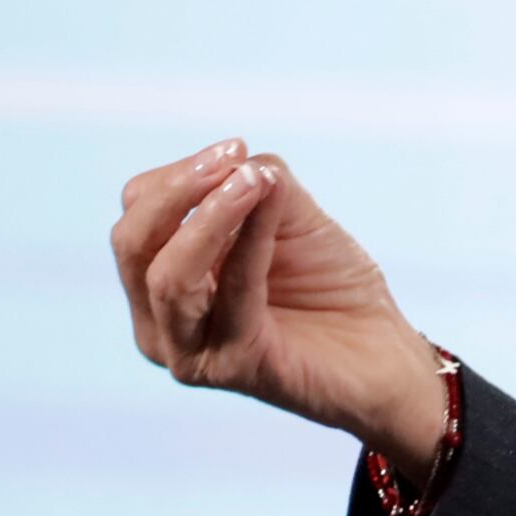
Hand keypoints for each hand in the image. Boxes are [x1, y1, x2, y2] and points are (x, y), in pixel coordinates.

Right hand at [111, 137, 447, 471]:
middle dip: (177, 190)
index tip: (236, 147)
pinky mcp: (231, 367)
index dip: (177, 176)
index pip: (137, 215)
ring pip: (167, 276)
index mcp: (161, 279)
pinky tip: (271, 206)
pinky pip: (231, 296)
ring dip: (208, 217)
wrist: (383, 350)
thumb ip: (259, 186)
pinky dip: (251, 243)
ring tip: (252, 179)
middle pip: (133, 243)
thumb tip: (237, 161)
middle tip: (234, 155)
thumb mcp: (292, 218)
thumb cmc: (330, 283)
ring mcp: (188, 350)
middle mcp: (159, 320)